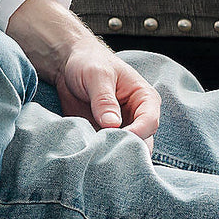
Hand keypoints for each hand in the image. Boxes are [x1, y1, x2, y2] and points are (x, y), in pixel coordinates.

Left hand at [3, 0, 159, 145]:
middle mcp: (138, 117)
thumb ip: (104, 99)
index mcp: (145, 98)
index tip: (114, 136)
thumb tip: (111, 124)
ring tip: (94, 152)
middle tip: (103, 150)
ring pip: (127, 152)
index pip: (150, 121)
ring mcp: (123, 129)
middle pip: (142, 142)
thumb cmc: (89, 63)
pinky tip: (87, 153)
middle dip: (125, 149)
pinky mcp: (106, 137)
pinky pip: (108, 152)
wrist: (69, 66)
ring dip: (112, 154)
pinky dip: (99, 155)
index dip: (136, 133)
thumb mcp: (96, 75)